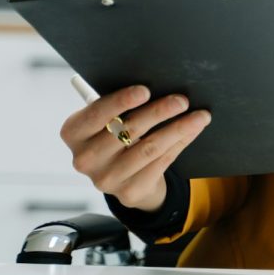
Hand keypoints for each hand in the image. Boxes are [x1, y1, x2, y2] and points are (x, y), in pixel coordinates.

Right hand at [60, 85, 210, 212]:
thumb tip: (156, 82)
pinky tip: (193, 130)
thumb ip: (120, 104)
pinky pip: (161, 162)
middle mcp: (85, 158)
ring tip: (199, 116)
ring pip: (148, 148)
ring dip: (178, 129)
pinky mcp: (129, 192)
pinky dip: (180, 142)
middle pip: (126, 130)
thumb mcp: (109, 118)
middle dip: (158, 112)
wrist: (125, 175)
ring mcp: (106, 179)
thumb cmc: (117, 132)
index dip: (121, 101)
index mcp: (74, 132)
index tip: (145, 90)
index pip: (96, 114)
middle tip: (181, 100)